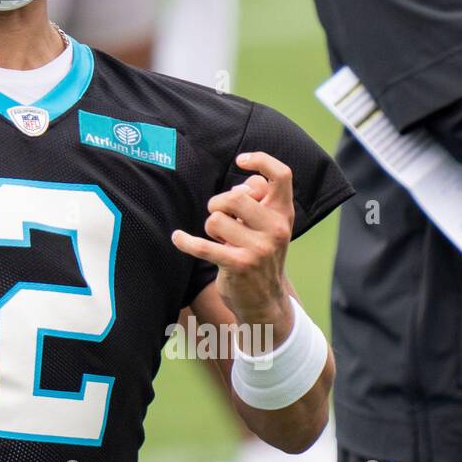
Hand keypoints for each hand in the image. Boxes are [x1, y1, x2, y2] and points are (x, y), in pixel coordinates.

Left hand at [172, 151, 295, 328]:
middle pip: (235, 196)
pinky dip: (185, 241)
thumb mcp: (268, 226)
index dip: (262, 160)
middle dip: (218, 204)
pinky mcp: (238, 264)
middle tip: (221, 219)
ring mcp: (259, 248)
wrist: (265, 300)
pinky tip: (177, 238)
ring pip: (215, 219)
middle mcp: (276, 229)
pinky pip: (202, 246)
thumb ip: (258, 202)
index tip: (240, 160)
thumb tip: (243, 184)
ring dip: (210, 228)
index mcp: (283, 214)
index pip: (282, 175)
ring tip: (220, 240)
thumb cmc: (260, 253)